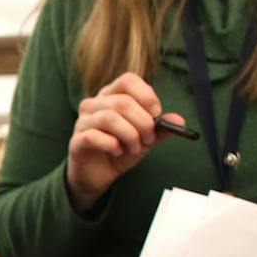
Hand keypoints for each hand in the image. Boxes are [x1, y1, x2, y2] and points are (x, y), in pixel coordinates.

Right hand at [66, 72, 187, 213]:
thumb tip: (179, 120)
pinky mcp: (76, 141)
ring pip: (109, 118)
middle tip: (149, 139)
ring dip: (130, 135)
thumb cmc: (120, 150)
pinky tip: (117, 152)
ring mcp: (82, 122)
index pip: (128, 80)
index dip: (146, 96)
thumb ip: (160, 128)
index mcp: (111, 96)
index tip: (156, 114)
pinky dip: (112, 145)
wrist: (98, 175)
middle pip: (122, 102)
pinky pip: (94, 136)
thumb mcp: (145, 138)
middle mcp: (93, 104)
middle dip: (143, 123)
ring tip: (135, 148)